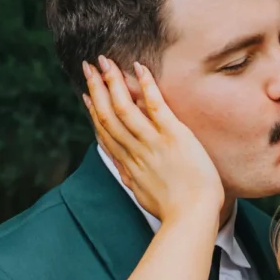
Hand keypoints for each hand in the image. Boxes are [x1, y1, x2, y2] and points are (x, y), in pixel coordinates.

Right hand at [82, 57, 224, 227]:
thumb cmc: (174, 211)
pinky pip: (156, 106)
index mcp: (128, 165)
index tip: (87, 95)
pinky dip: (146, 85)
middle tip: (88, 67)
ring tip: (105, 61)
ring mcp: (153, 143)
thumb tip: (122, 171)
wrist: (191, 218)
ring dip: (113, 82)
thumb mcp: (144, 196)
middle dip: (96, 88)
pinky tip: (139, 68)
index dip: (94, 111)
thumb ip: (131, 178)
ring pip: (124, 108)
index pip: (105, 133)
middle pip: (108, 115)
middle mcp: (135, 151)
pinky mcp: (173, 136)